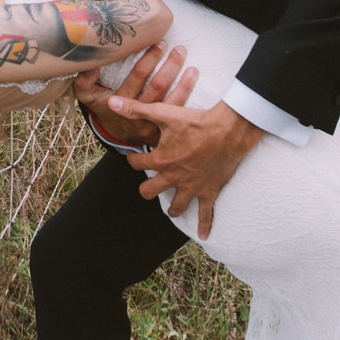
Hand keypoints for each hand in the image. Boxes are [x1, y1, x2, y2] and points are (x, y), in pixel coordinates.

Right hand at [72, 44, 199, 147]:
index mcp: (121, 102)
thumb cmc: (103, 107)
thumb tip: (90, 66)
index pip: (138, 76)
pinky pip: (179, 118)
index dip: (150, 59)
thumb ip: (84, 81)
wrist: (115, 134)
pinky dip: (189, 102)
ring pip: (173, 103)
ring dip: (185, 84)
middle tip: (180, 49)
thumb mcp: (87, 96)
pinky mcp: (163, 133)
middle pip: (159, 87)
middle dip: (171, 66)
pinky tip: (196, 89)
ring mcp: (152, 126)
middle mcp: (138, 114)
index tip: (160, 44)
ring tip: (193, 67)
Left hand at [107, 97, 260, 238]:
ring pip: (176, 207)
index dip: (133, 160)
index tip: (135, 157)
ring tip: (171, 210)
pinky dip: (205, 225)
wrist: (228, 130)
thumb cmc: (195, 120)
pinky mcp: (208, 191)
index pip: (137, 164)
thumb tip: (111, 103)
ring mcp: (191, 187)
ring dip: (172, 209)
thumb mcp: (163, 113)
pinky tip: (203, 236)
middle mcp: (173, 177)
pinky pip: (205, 213)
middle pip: (150, 191)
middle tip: (149, 185)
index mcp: (160, 160)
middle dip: (147, 189)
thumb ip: (135, 109)